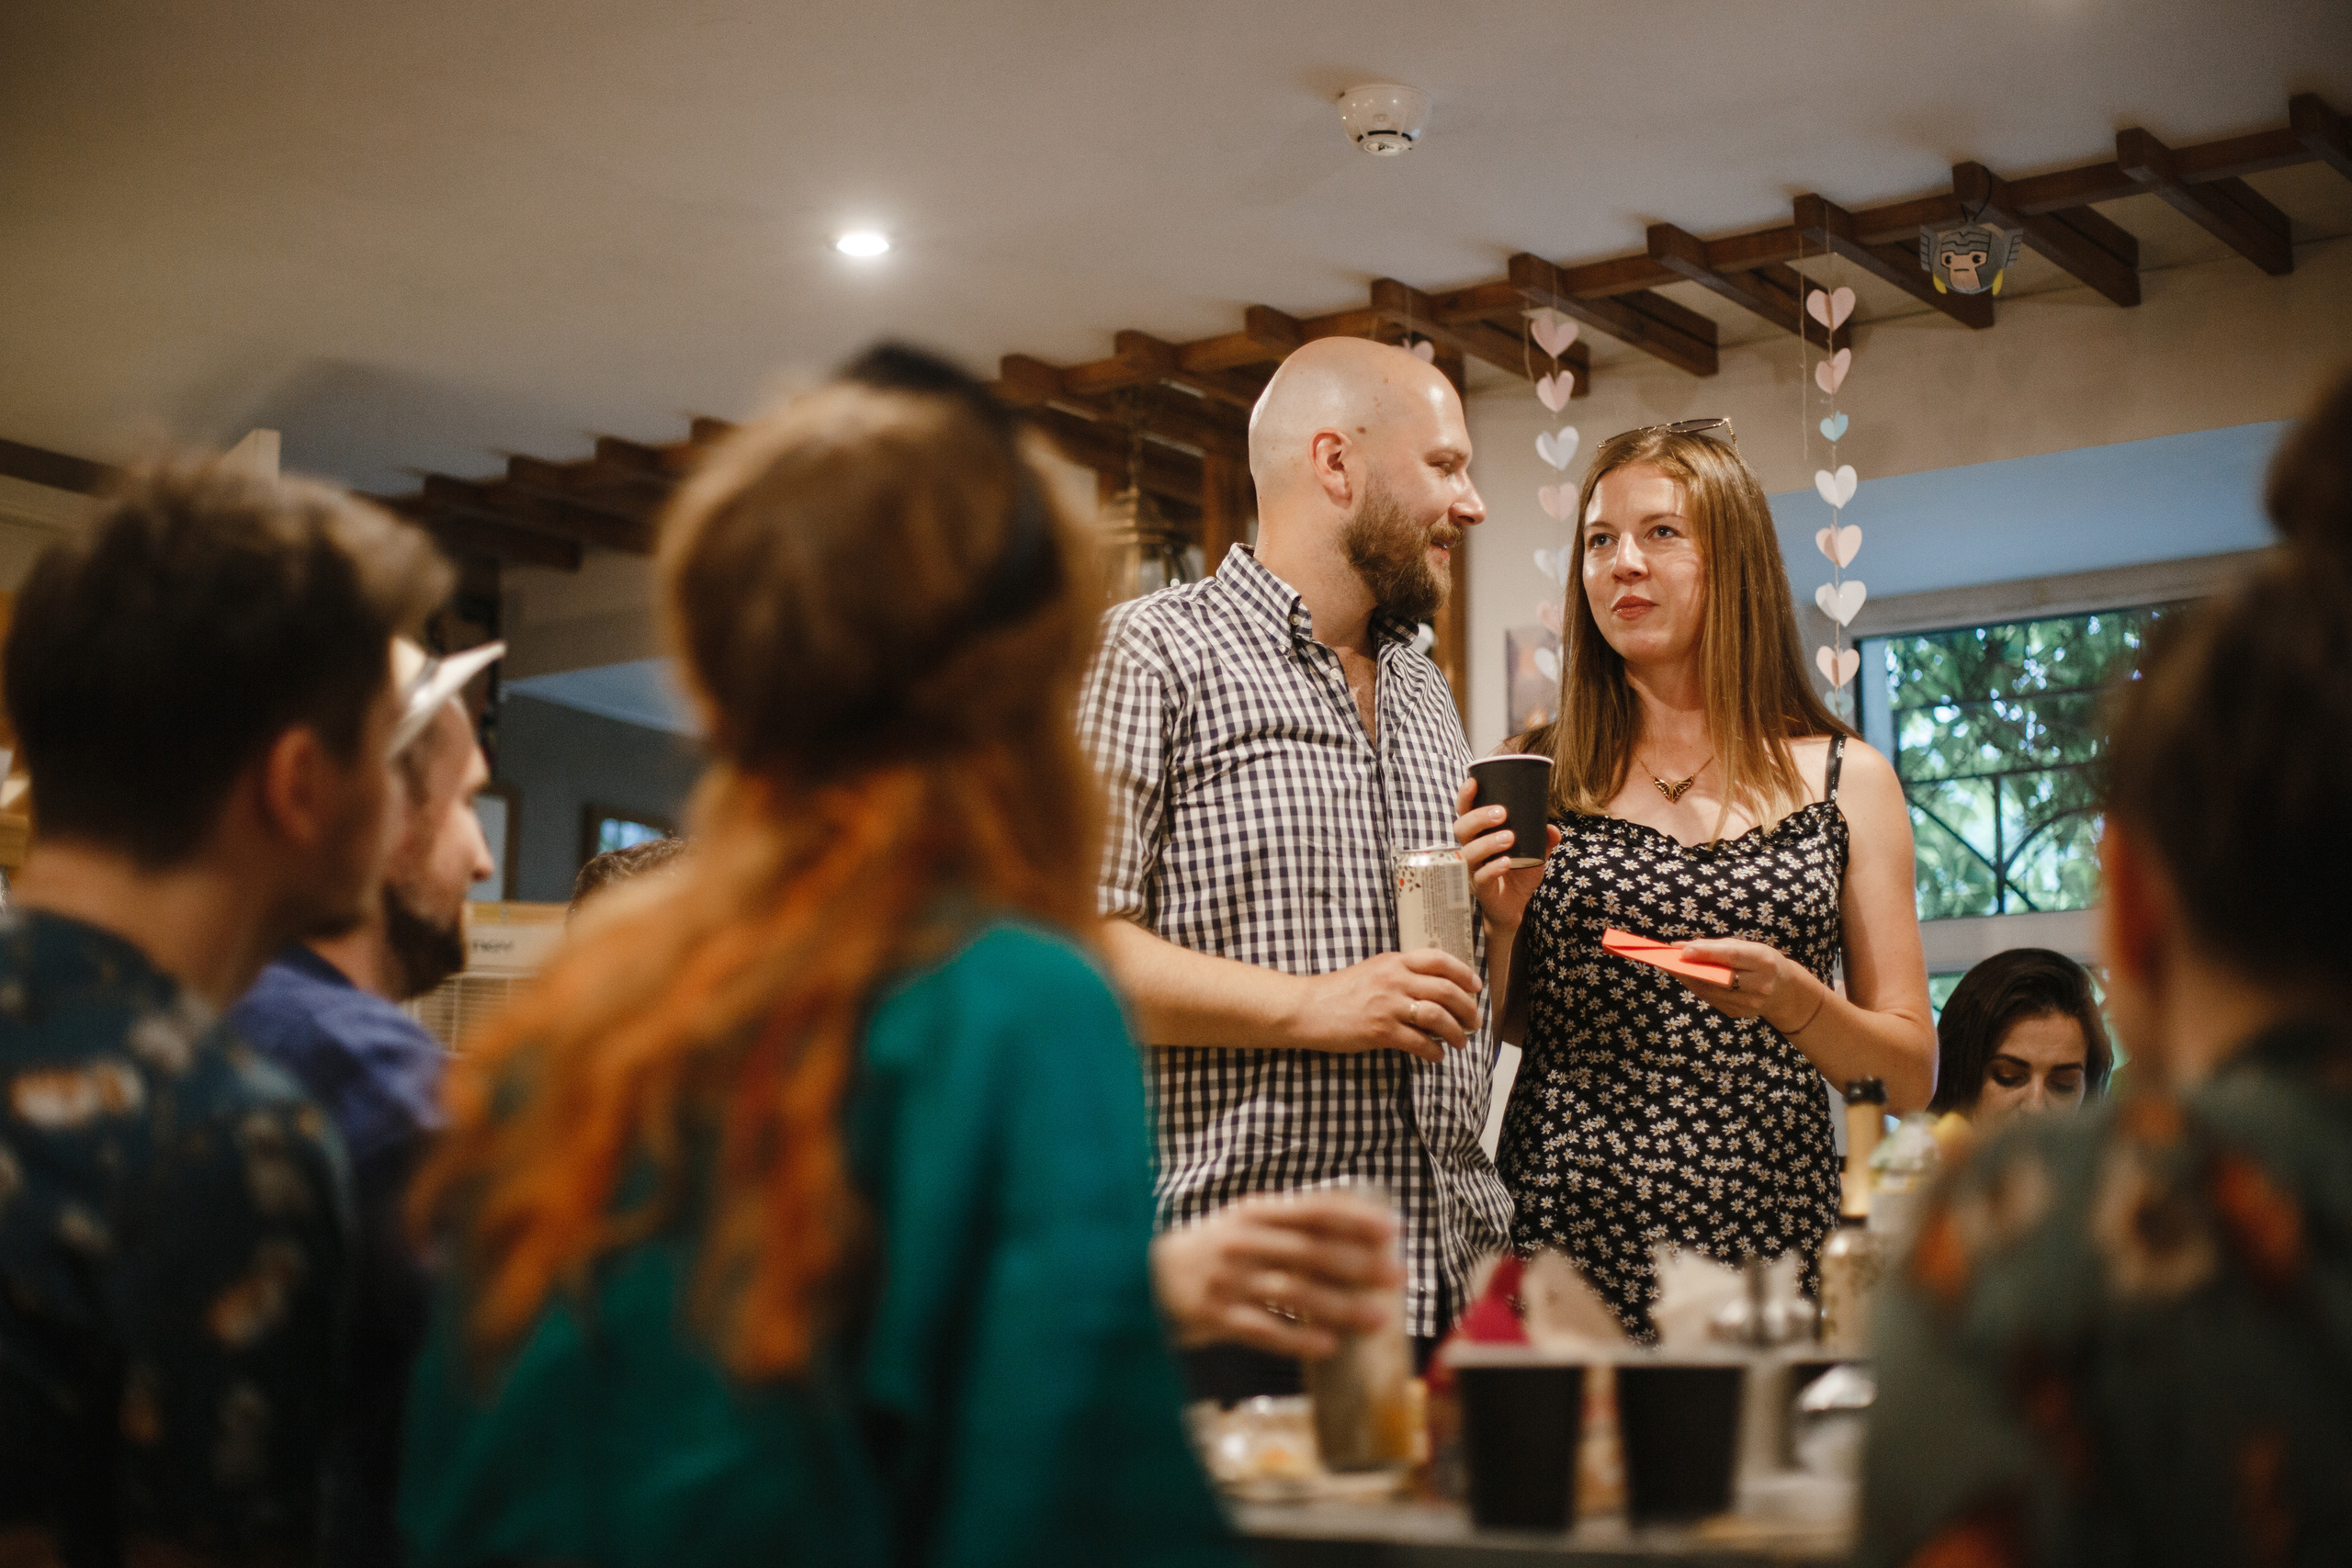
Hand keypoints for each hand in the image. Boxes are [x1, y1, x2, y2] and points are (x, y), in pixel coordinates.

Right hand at [1151, 1193, 1402, 1357]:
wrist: (1146, 1275)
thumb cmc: (1214, 1249)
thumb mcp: (1246, 1222)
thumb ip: (1291, 1223)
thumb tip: (1357, 1226)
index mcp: (1255, 1212)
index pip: (1313, 1211)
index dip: (1355, 1219)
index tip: (1392, 1230)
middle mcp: (1243, 1242)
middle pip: (1310, 1252)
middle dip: (1359, 1265)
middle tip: (1397, 1277)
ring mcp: (1229, 1280)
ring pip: (1294, 1293)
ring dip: (1341, 1306)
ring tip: (1377, 1319)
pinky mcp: (1217, 1317)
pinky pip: (1265, 1330)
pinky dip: (1299, 1339)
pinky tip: (1329, 1346)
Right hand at [1291, 950, 1480, 1063]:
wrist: (1307, 1008)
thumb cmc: (1339, 991)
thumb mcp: (1373, 970)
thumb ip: (1401, 974)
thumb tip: (1433, 991)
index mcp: (1394, 961)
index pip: (1440, 960)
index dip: (1464, 973)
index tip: (1476, 988)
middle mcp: (1394, 979)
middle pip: (1446, 990)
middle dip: (1467, 1009)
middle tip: (1474, 1022)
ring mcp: (1388, 1005)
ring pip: (1438, 1017)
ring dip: (1456, 1032)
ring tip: (1460, 1042)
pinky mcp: (1381, 1030)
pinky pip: (1419, 1042)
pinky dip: (1434, 1052)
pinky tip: (1437, 1056)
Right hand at [1452, 779, 1561, 933]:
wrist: (1514, 907)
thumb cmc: (1517, 873)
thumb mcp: (1534, 854)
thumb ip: (1543, 839)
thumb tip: (1552, 829)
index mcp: (1479, 835)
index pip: (1465, 812)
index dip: (1465, 797)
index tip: (1473, 782)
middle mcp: (1470, 849)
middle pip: (1461, 829)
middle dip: (1478, 818)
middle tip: (1501, 813)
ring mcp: (1472, 869)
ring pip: (1468, 852)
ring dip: (1487, 842)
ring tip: (1509, 838)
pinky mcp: (1480, 888)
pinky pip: (1480, 877)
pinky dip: (1493, 868)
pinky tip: (1506, 863)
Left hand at [1674, 937, 1825, 1033]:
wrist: (1783, 991)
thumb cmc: (1761, 962)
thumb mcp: (1747, 947)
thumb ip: (1715, 947)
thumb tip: (1680, 947)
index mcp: (1763, 962)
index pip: (1732, 957)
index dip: (1706, 953)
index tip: (1682, 950)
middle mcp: (1759, 985)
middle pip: (1718, 978)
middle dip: (1691, 969)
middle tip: (1669, 960)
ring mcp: (1749, 1004)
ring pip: (1710, 991)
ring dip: (1688, 979)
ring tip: (1673, 967)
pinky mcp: (1738, 1014)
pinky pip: (1711, 999)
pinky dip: (1696, 987)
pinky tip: (1687, 978)